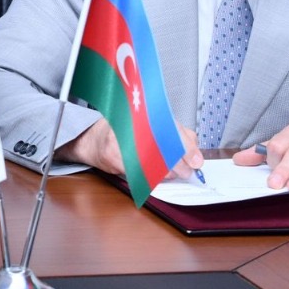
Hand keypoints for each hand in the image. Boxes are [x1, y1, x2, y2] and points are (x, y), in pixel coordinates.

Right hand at [55, 118, 203, 180]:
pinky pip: (137, 172)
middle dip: (179, 164)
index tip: (196, 160)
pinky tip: (154, 176)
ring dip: (166, 172)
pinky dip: (149, 177)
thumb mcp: (151, 125)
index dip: (186, 147)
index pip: (171, 128)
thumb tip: (194, 153)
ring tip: (171, 173)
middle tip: (187, 171)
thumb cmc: (123, 131)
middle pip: (162, 147)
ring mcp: (120, 141)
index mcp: (144, 112)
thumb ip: (176, 134)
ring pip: (152, 163)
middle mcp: (131, 123)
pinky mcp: (112, 157)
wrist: (92, 139)